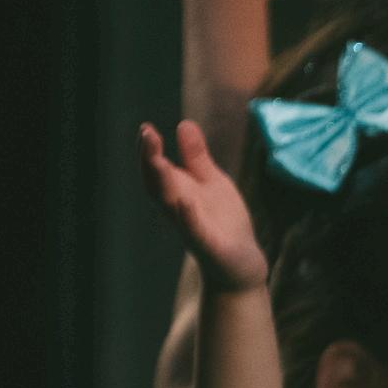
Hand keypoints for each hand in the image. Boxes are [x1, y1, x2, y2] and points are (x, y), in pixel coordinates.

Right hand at [139, 120, 266, 291]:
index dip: (149, 149)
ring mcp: (191, 228)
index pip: (156, 168)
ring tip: (159, 161)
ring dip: (164, 183)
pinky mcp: (209, 246)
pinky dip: (188, 217)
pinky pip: (195, 231)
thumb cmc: (222, 221)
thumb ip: (196, 157)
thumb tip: (184, 123)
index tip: (146, 128)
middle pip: (157, 183)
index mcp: (177, 191)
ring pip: (171, 206)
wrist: (241, 264)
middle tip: (146, 134)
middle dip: (149, 159)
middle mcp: (178, 209)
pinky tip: (186, 202)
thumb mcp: (212, 183)